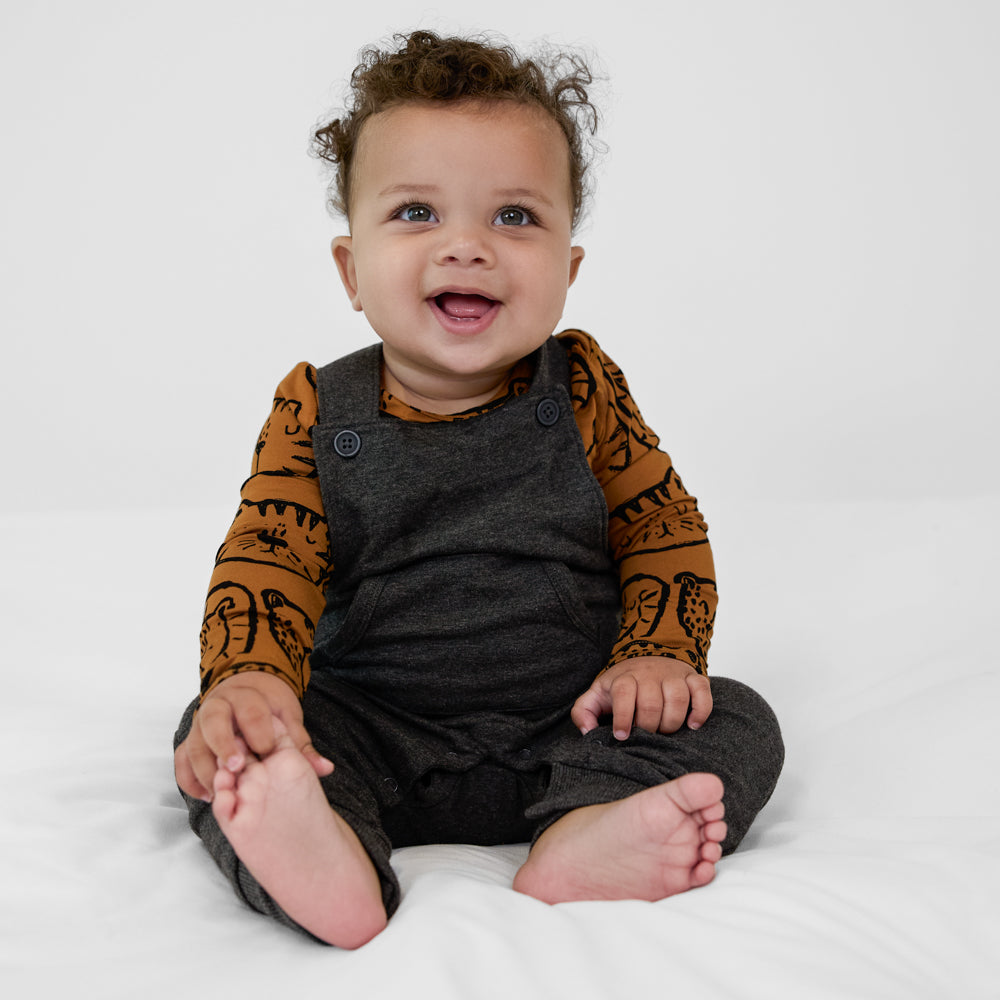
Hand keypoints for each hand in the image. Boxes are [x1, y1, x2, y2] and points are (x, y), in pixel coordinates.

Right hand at [174, 671, 332, 801]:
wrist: (247, 687)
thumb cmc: (269, 705)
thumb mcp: (288, 717)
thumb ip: (301, 744)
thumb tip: (325, 768)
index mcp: (245, 695)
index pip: (249, 709)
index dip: (257, 730)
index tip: (266, 750)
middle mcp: (218, 706)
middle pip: (213, 722)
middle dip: (223, 744)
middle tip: (236, 768)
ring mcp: (200, 725)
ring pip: (194, 744)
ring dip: (205, 769)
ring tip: (220, 790)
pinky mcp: (191, 741)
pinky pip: (182, 760)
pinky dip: (189, 779)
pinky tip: (207, 795)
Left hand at [571, 656, 711, 739]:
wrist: (648, 656)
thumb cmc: (622, 685)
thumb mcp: (597, 695)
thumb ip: (584, 711)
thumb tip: (587, 732)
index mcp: (625, 677)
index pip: (624, 693)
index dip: (623, 716)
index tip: (622, 735)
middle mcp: (650, 673)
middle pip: (652, 702)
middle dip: (649, 726)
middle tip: (645, 735)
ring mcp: (673, 675)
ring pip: (678, 698)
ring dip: (672, 722)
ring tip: (664, 731)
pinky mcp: (693, 678)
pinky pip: (702, 691)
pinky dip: (700, 710)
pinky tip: (692, 725)